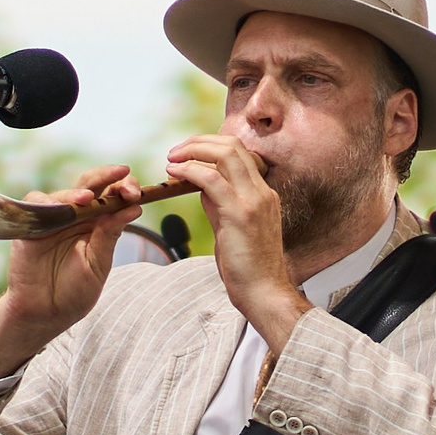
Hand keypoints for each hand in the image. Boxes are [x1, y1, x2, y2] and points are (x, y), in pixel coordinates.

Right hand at [0, 166, 143, 376]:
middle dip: (107, 176)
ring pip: (65, 192)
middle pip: (91, 184)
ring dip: (77, 192)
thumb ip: (110, 235)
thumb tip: (135, 208)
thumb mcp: (98, 264)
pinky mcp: (31, 225)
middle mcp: (76, 217)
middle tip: (122, 175)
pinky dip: (48, 203)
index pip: (113, 196)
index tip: (137, 193)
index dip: (125, 188)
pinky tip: (60, 210)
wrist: (45, 313)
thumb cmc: (74, 292)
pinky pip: (36, 203)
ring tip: (88, 198)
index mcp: (98, 224)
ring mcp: (53, 219)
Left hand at [164, 134, 309, 353]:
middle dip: (200, 141)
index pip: (240, 153)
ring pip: (225, 154)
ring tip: (172, 158)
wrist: (264, 292)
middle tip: (175, 151)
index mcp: (263, 194)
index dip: (212, 146)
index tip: (188, 153)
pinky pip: (212, 179)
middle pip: (233, 145)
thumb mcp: (232, 228)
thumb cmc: (247, 268)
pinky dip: (190, 170)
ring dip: (193, 150)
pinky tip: (174, 174)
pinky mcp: (239, 214)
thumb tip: (200, 185)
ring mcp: (253, 200)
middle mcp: (262, 192)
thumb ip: (219, 204)